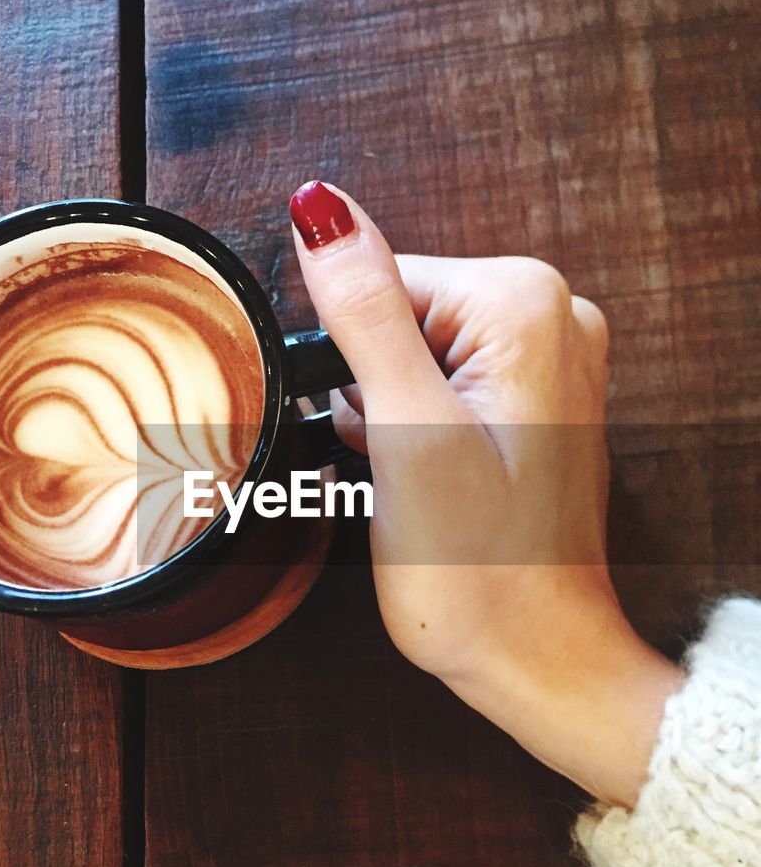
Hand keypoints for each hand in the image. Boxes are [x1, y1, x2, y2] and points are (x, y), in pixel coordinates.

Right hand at [290, 180, 683, 806]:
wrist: (533, 657)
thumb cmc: (479, 568)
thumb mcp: (409, 431)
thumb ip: (363, 311)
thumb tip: (318, 208)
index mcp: (523, 303)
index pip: (381, 280)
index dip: (352, 363)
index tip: (379, 429)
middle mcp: (548, 316)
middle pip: (396, 314)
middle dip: (371, 392)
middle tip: (400, 464)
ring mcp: (543, 361)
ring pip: (407, 353)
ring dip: (386, 416)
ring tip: (416, 481)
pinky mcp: (527, 402)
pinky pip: (435, 385)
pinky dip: (410, 430)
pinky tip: (425, 480)